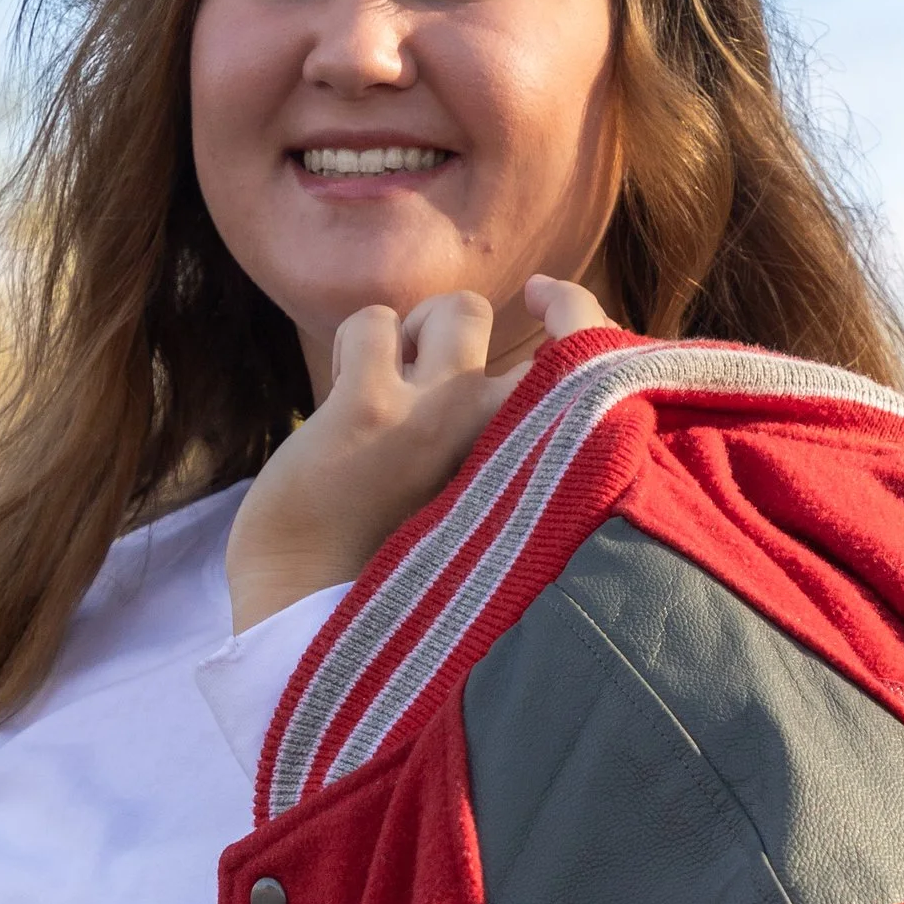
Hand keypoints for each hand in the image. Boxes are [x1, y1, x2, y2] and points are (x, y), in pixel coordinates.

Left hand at [226, 273, 606, 633]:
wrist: (307, 608)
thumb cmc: (391, 564)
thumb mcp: (477, 507)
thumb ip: (503, 447)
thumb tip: (489, 364)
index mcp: (541, 466)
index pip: (596, 360)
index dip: (579, 312)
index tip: (542, 295)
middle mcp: (508, 436)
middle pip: (543, 322)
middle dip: (482, 332)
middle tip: (428, 360)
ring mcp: (440, 417)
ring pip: (460, 309)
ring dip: (416, 331)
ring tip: (384, 385)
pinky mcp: (370, 408)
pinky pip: (373, 320)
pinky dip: (354, 342)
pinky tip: (341, 396)